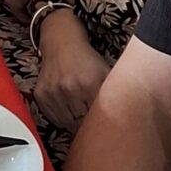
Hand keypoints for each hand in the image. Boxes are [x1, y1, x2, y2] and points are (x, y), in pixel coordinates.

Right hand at [30, 5, 110, 135]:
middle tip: (96, 126)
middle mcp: (69, 88)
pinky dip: (64, 120)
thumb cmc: (87, 60)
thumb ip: (116, 94)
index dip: (104, 126)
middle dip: (90, 127)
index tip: (109, 128)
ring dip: (77, 125)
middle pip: (83, 124)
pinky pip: (55, 119)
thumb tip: (128, 118)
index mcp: (90, 83)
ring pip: (68, 124)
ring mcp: (53, 92)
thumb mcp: (106, 73)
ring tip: (82, 117)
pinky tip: (70, 111)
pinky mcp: (41, 95)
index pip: (99, 118)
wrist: (61, 43)